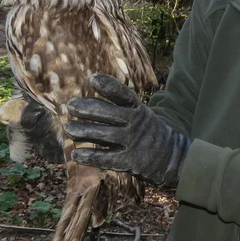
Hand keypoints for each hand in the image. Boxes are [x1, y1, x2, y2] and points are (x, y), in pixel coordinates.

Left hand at [64, 74, 190, 186]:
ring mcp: (132, 142)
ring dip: (83, 131)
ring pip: (103, 135)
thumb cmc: (147, 133)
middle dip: (87, 108)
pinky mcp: (130, 161)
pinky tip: (76, 154)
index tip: (92, 79)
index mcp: (138, 109)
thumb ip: (119, 110)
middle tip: (70, 106)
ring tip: (68, 128)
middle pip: (109, 113)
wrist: (172, 158)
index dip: (108, 86)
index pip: (123, 94)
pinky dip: (90, 156)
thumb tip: (86, 105)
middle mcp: (135, 123)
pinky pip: (106, 158)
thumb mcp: (141, 115)